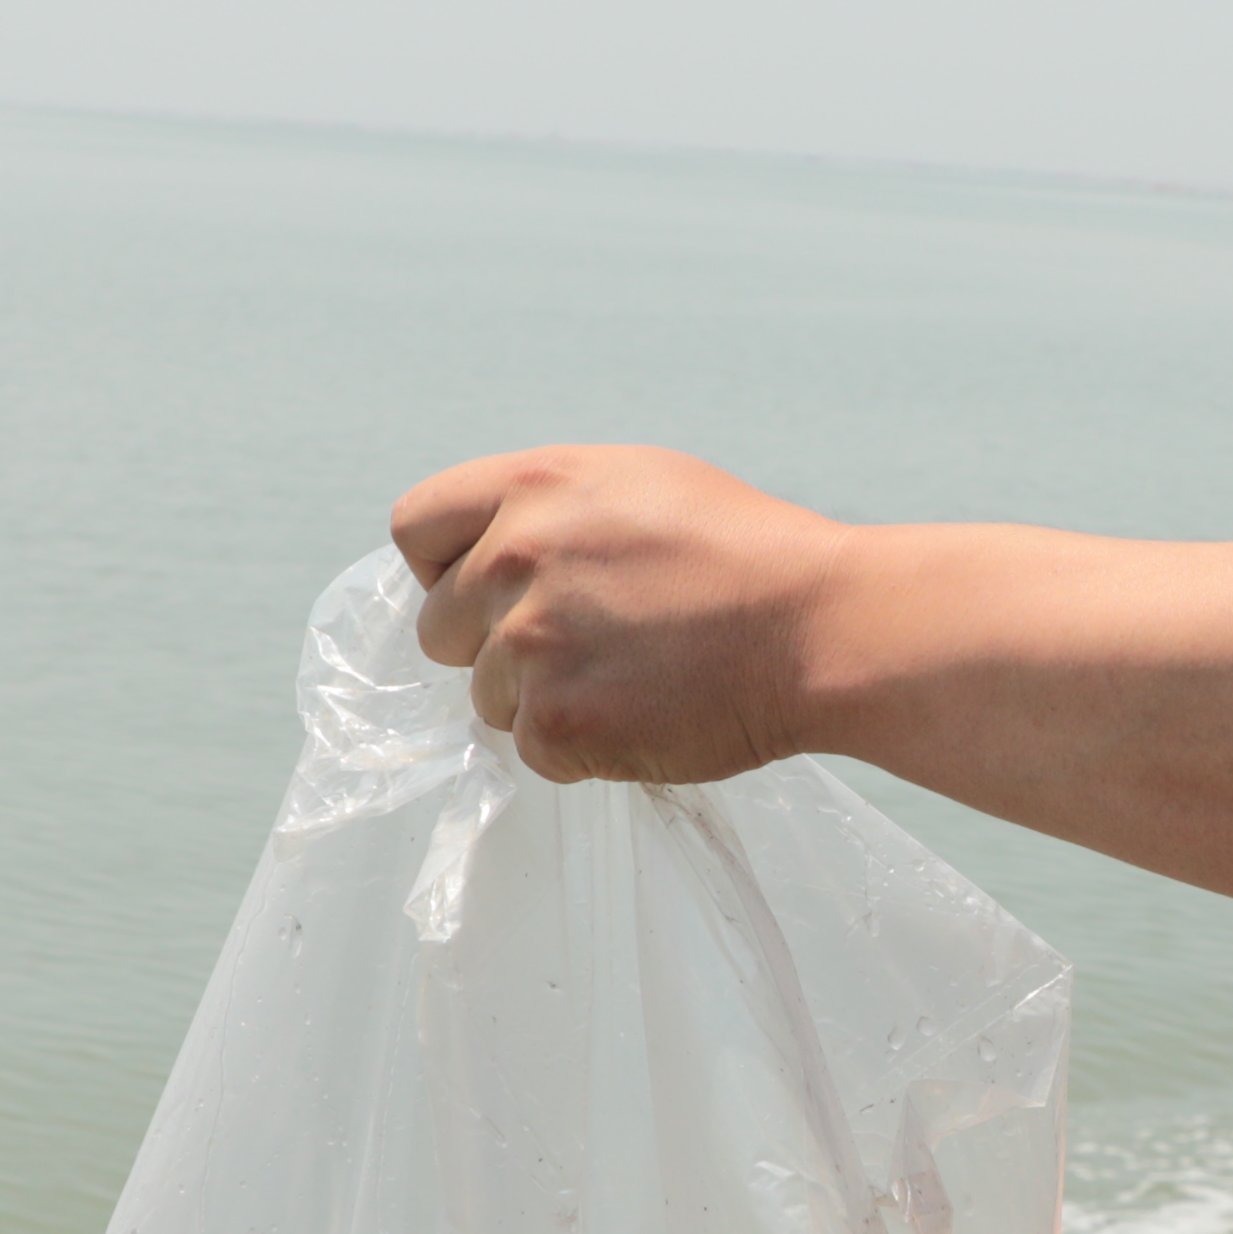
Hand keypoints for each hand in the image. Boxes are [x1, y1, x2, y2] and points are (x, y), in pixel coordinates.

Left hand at [390, 446, 846, 783]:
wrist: (818, 627)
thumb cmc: (744, 553)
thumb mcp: (637, 483)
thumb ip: (545, 510)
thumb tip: (482, 554)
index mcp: (532, 487)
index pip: (414, 526)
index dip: (442, 567)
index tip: (485, 591)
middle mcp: (515, 558)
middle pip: (439, 627)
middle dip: (494, 644)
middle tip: (581, 647)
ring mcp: (532, 643)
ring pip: (488, 696)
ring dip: (545, 699)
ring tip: (632, 677)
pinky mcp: (558, 721)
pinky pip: (533, 750)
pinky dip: (581, 747)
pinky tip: (644, 714)